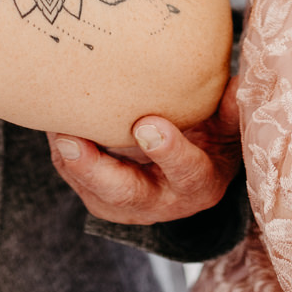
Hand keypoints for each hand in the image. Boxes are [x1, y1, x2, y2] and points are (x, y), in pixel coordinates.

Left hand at [49, 84, 241, 225]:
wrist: (190, 171)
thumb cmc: (213, 141)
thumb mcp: (229, 130)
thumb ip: (232, 111)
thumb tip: (242, 85)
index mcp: (199, 185)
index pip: (186, 172)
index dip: (168, 151)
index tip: (148, 125)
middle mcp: (161, 202)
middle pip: (123, 194)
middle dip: (93, 169)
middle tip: (69, 139)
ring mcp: (125, 205)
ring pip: (90, 187)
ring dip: (68, 158)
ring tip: (49, 122)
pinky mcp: (99, 197)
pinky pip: (75, 176)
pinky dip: (62, 151)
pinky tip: (51, 119)